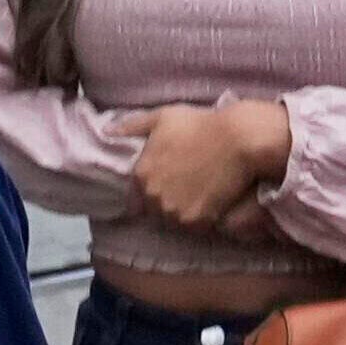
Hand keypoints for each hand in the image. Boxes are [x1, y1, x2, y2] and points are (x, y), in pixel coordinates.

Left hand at [126, 95, 288, 229]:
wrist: (237, 140)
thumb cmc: (200, 125)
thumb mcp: (163, 117)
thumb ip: (133, 126)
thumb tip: (108, 132)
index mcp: (141, 174)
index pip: (134, 199)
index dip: (148, 194)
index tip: (165, 185)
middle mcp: (152, 196)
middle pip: (154, 211)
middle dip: (165, 202)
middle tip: (186, 187)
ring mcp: (173, 211)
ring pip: (173, 220)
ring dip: (182, 212)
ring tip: (200, 193)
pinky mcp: (196, 221)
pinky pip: (193, 226)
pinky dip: (201, 218)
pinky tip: (211, 201)